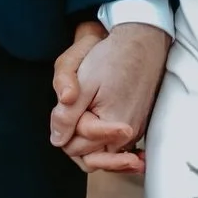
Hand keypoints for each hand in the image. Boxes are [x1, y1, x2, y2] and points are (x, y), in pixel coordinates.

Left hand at [50, 21, 169, 173]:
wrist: (140, 42)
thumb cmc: (112, 59)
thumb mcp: (84, 84)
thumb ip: (69, 115)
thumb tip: (57, 141)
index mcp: (113, 128)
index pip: (74, 147)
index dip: (65, 127)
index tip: (71, 102)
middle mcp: (127, 137)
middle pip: (88, 155)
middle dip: (75, 137)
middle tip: (74, 108)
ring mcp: (134, 133)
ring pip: (101, 153)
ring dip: (88, 140)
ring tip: (82, 115)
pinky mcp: (137, 126)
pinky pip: (115, 145)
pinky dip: (102, 140)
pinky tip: (96, 128)